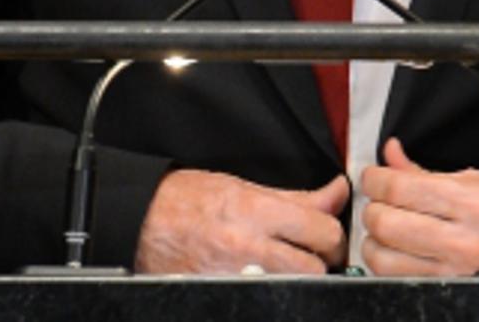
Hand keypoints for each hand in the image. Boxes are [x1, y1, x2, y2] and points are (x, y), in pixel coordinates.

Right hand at [134, 169, 348, 273]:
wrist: (142, 219)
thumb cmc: (188, 198)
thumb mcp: (244, 186)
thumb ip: (296, 197)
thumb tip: (336, 191)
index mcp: (255, 211)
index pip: (321, 229)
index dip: (333, 233)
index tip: (328, 232)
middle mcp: (247, 246)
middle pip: (314, 267)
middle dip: (322, 261)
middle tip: (315, 252)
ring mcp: (235, 275)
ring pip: (293, 285)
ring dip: (299, 276)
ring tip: (291, 264)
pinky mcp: (225, 291)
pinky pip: (265, 293)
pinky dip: (273, 285)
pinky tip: (266, 274)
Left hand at [360, 138, 478, 274]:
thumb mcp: (474, 180)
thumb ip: (424, 171)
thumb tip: (391, 154)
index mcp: (470, 203)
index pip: (399, 188)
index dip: (375, 179)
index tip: (372, 176)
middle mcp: (462, 240)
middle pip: (385, 223)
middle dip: (373, 207)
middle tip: (378, 200)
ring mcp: (454, 270)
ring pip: (383, 258)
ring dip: (374, 240)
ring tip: (385, 227)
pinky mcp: (448, 288)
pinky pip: (397, 277)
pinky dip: (388, 262)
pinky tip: (396, 249)